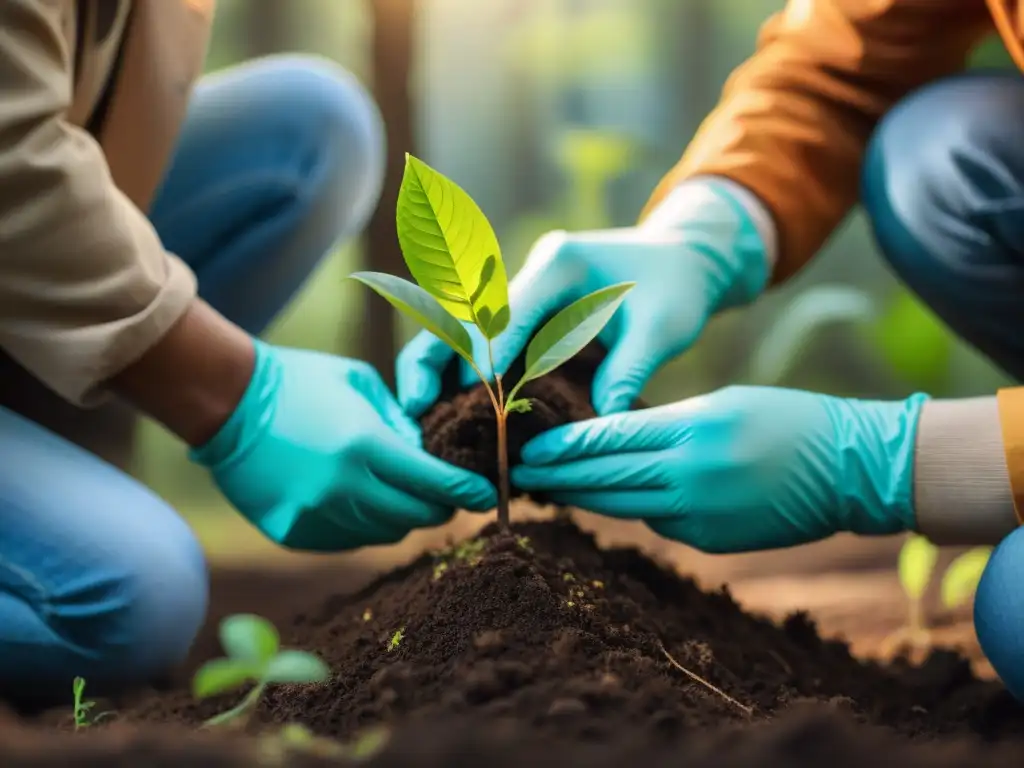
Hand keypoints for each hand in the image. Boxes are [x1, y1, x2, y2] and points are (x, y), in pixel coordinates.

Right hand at [190, 340, 496, 550]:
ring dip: (401, 516)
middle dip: (439, 506)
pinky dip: (363, 524)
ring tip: (398, 492)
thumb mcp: (362, 385)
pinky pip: (348, 541)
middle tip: (448, 495)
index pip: (435, 483)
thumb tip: (429, 457)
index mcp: (364, 445)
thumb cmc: (301, 382)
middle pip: (415, 516)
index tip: (487, 495)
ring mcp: (316, 516)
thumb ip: (401, 424)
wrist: (228, 404)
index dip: (467, 492)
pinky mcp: (293, 534)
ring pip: (385, 533)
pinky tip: (357, 499)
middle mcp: (343, 489)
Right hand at [397, 179, 769, 416]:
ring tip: (416, 410)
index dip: (486, 355)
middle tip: (414, 405)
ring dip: (441, 365)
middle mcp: (532, 269)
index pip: (509, 311)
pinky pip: (486, 338)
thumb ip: (630, 371)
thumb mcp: (665, 329)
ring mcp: (525, 287)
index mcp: (561, 263)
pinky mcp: (527, 308)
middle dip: (438, 358)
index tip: (471, 396)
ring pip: (465, 326)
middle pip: (468, 313)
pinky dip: (465, 369)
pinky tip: (449, 406)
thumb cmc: (677, 288)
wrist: (683, 260)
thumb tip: (600, 423)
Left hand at [511, 386, 927, 552]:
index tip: (529, 450)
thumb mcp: (722, 403)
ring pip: (623, 506)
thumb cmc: (787, 420)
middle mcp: (689, 475)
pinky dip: (633, 508)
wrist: (851, 470)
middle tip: (521, 475)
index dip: (564, 448)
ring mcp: (699, 514)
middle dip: (560, 478)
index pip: (609, 438)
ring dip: (586, 498)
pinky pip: (657, 522)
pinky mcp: (710, 541)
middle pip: (606, 479)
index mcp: (692, 428)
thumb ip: (667, 425)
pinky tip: (611, 501)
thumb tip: (617, 445)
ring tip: (552, 489)